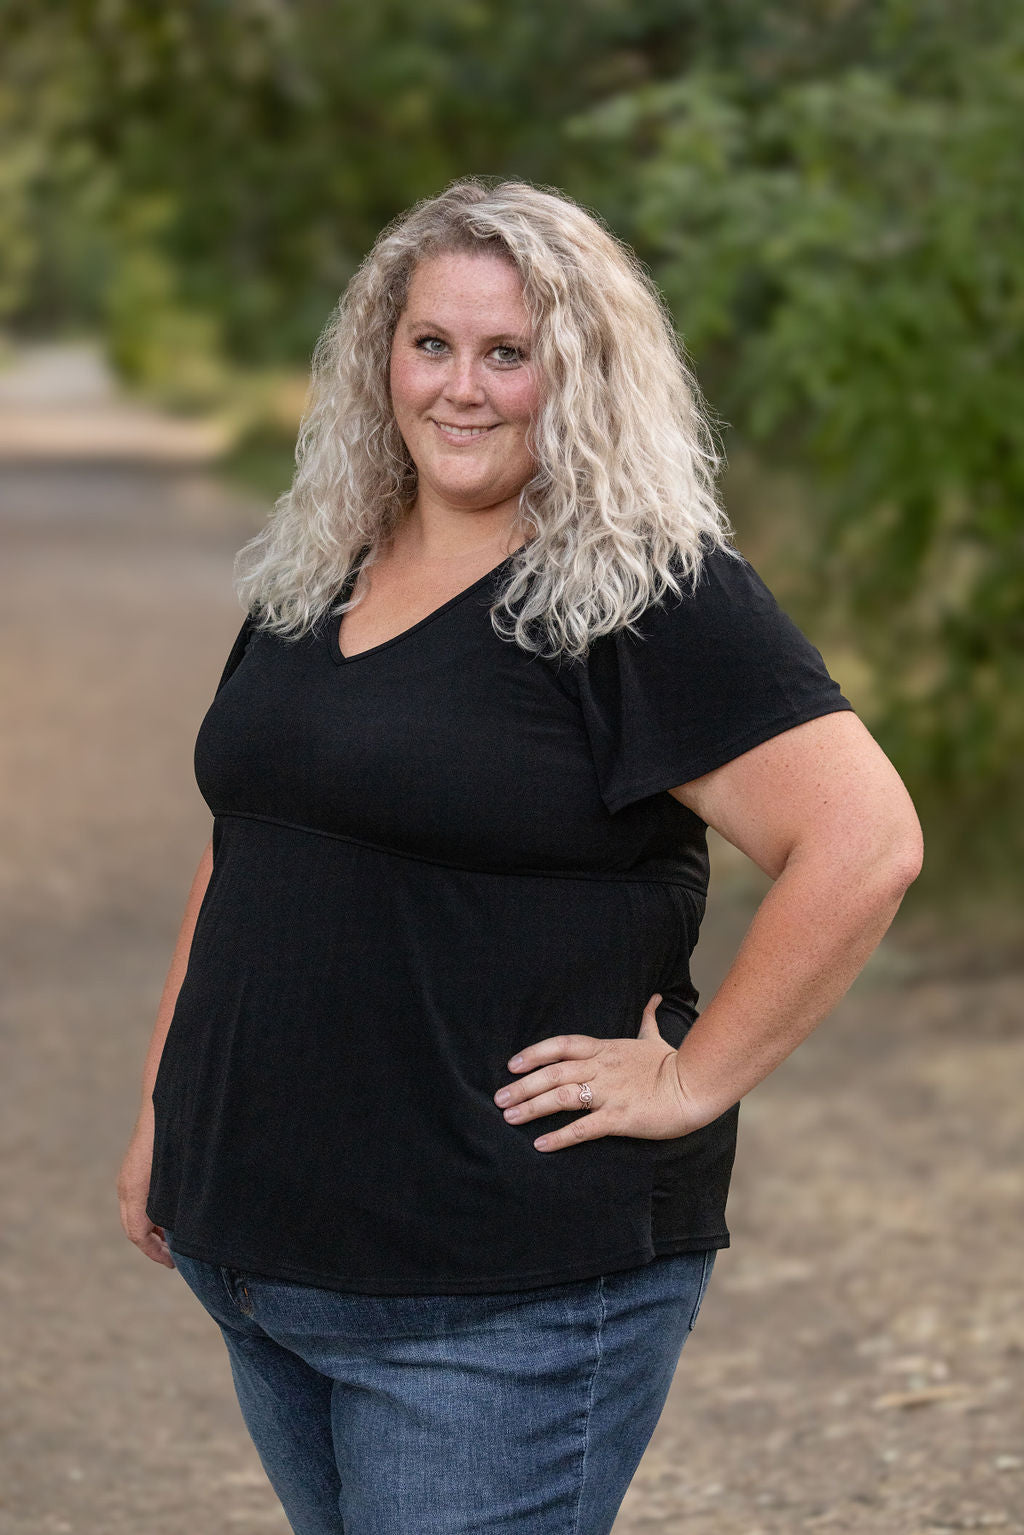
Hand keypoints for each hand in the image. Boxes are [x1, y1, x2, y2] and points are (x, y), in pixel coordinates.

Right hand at [116, 1103, 174, 1268]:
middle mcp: (126, 1184)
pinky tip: (169, 1215)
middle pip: (132, 1228)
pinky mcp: (132, 1169)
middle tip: (175, 1259)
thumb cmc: (180, 1132)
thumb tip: (191, 1228)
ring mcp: (127, 1176)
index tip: (173, 1264)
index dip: (155, 1253)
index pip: (137, 1233)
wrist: (167, 1097)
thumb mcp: (184, 1170)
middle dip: (152, 1247)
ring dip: (150, 1231)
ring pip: (132, 1215)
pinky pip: (135, 1201)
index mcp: (136, 1188)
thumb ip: (182, 1197)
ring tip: (174, 1240)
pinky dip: (148, 1215)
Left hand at [494, 994, 698, 1151]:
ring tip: (510, 1117)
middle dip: (522, 1086)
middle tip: (499, 1098)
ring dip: (532, 1108)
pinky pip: (583, 1128)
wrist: (696, 1085)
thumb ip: (648, 1019)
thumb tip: (654, 998)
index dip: (534, 1053)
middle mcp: (602, 1068)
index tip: (512, 1065)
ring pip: (562, 1098)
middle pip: (553, 1074)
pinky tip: (541, 1144)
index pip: (561, 1045)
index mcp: (605, 1049)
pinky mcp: (619, 1117)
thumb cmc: (674, 1062)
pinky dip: (559, 1137)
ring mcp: (609, 1093)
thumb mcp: (654, 1037)